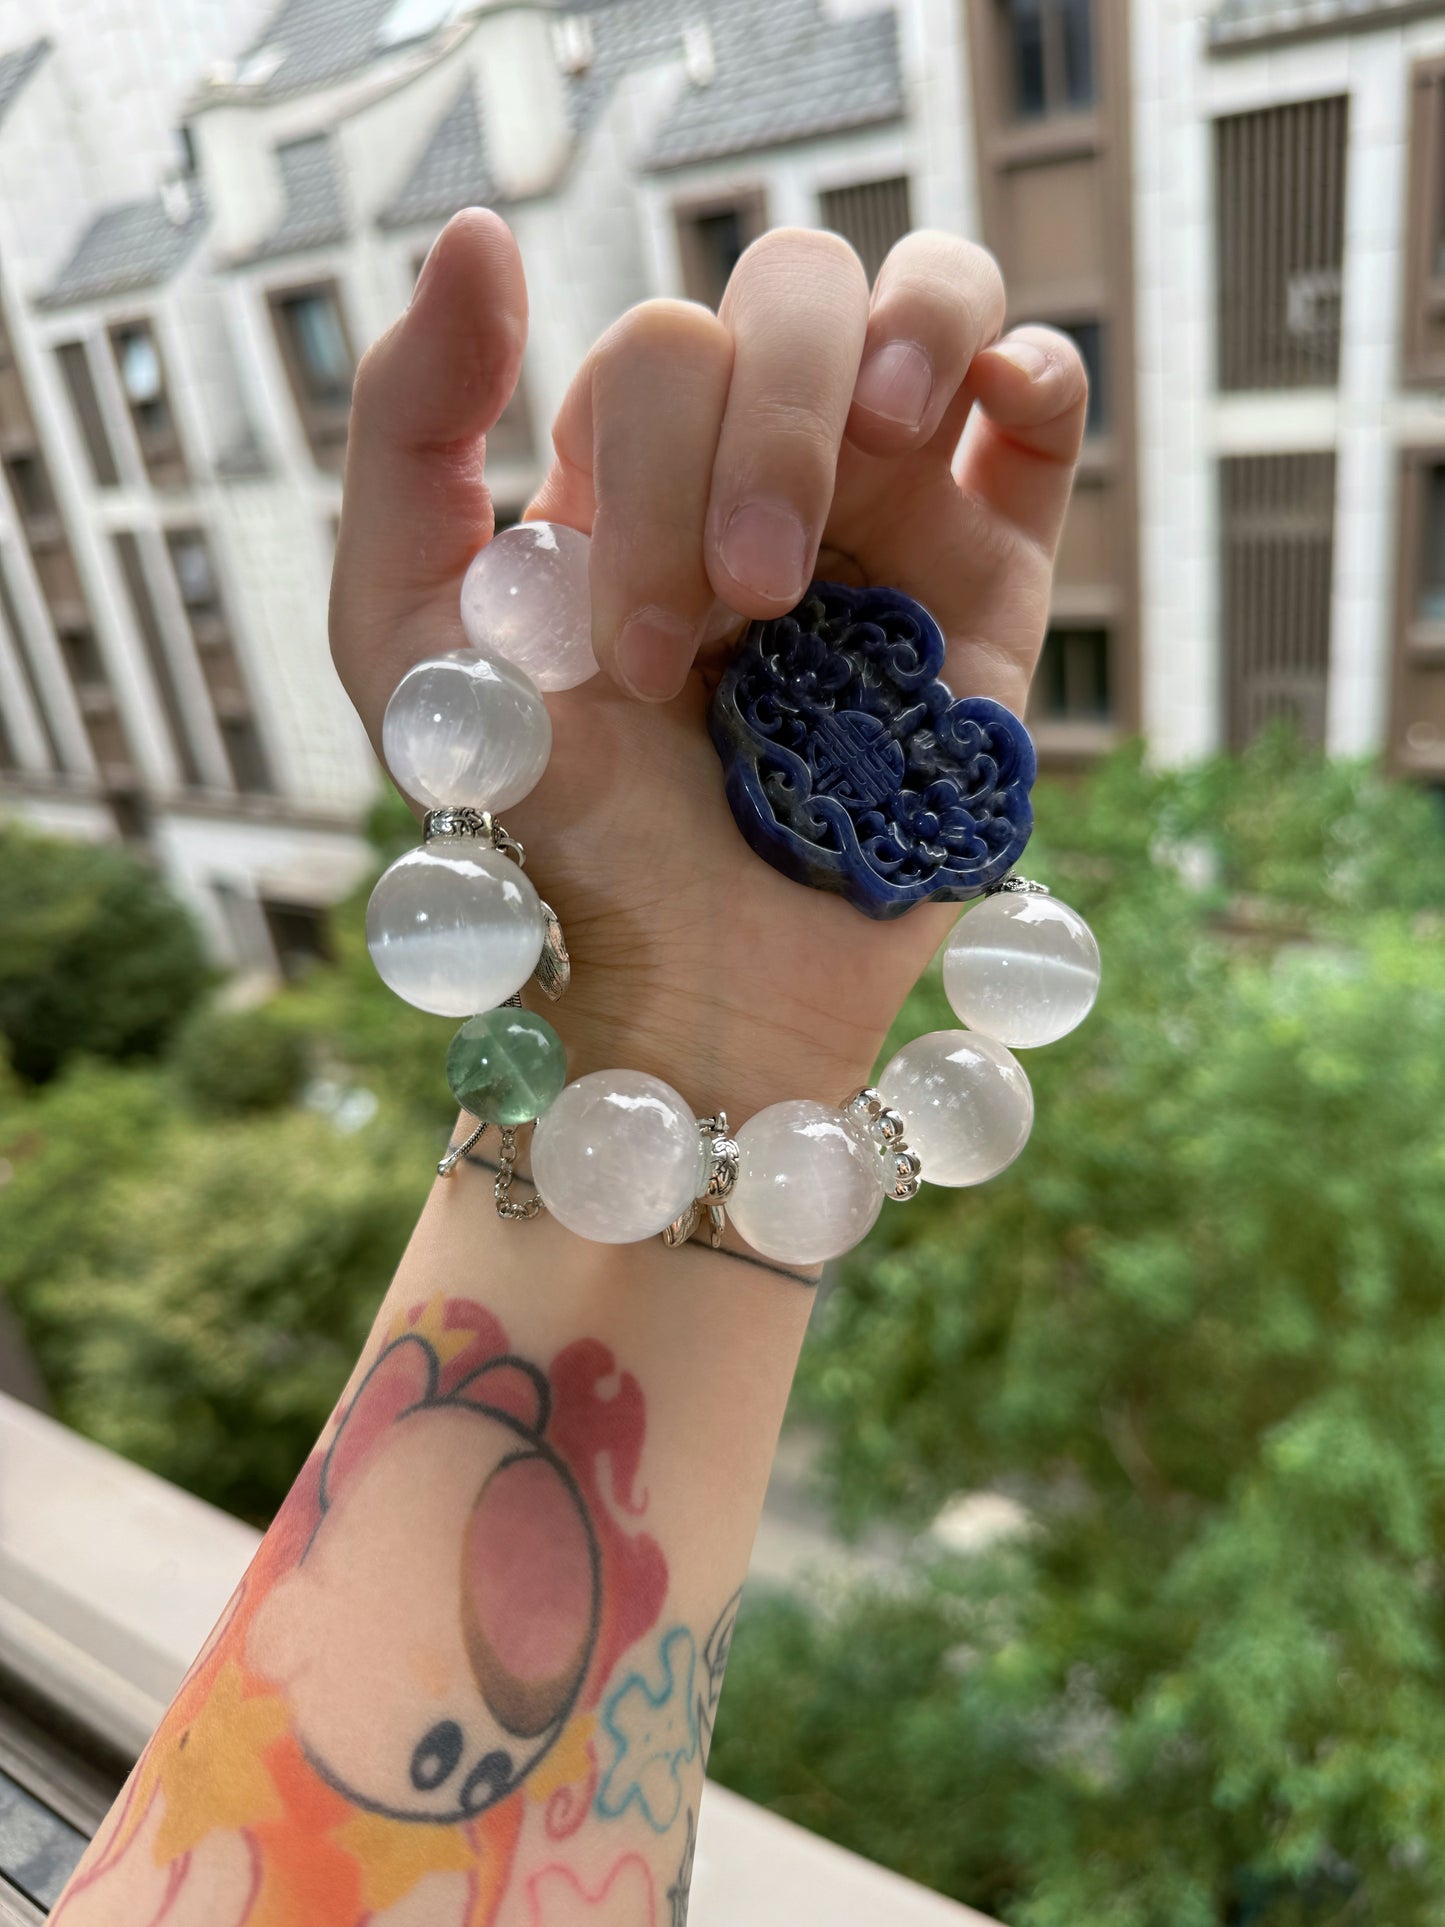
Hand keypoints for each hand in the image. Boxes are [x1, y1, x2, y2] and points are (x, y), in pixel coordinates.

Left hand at [331, 211, 1086, 1121]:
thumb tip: (478, 235)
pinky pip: (1040, 419)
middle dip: (763, 445)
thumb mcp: (404, 635)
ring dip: (900, 341)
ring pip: (923, 301)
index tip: (643, 655)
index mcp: (630, 469)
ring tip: (876, 446)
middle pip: (788, 303)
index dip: (659, 476)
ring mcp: (883, 516)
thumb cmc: (551, 837)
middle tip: (746, 612)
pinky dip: (1033, 367)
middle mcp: (757, 469)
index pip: (664, 349)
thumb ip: (406, 431)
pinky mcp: (990, 589)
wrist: (697, 991)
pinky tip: (986, 406)